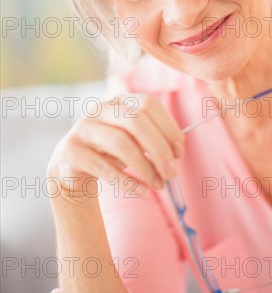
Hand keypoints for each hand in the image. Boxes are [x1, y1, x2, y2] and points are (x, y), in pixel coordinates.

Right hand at [46, 94, 184, 198]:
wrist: (72, 169)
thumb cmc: (111, 152)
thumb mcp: (134, 141)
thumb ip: (155, 140)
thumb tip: (178, 150)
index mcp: (120, 101)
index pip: (149, 104)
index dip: (168, 127)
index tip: (179, 152)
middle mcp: (100, 109)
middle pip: (136, 121)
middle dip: (159, 149)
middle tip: (172, 173)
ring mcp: (83, 128)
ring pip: (120, 142)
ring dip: (145, 167)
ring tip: (158, 185)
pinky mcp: (71, 151)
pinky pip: (103, 166)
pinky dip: (127, 181)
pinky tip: (142, 191)